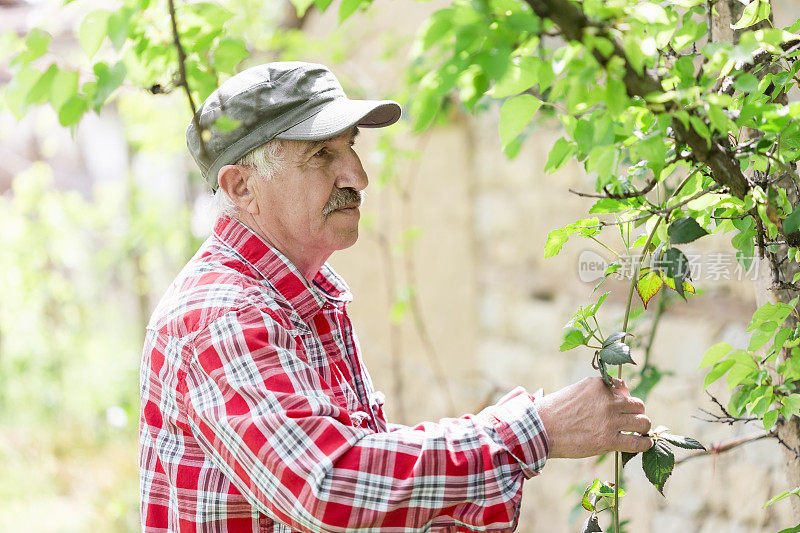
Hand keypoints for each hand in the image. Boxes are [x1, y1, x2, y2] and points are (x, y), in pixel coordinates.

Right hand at [535, 377, 652, 458]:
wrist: (540, 430)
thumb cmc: (554, 412)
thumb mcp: (575, 391)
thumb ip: (596, 392)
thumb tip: (619, 397)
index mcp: (597, 385)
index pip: (623, 387)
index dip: (623, 398)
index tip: (620, 406)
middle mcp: (607, 400)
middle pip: (637, 404)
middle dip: (635, 412)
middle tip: (630, 421)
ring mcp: (609, 420)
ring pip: (642, 421)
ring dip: (641, 427)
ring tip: (637, 432)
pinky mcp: (609, 440)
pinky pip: (638, 442)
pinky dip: (645, 443)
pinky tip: (644, 444)